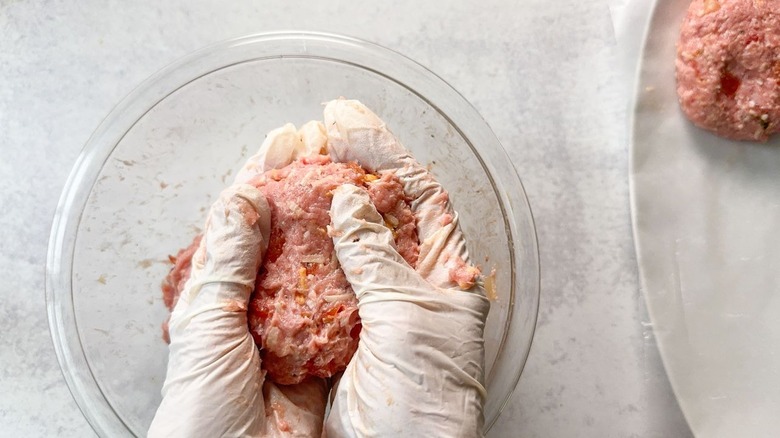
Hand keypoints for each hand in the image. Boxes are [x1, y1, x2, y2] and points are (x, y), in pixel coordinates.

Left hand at [149, 120, 330, 436]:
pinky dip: (360, 271)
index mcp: (219, 293)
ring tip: (357, 178)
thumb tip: (243, 198)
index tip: (288, 139)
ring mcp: (295, 328)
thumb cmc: (202, 410)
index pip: (241, 219)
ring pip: (320, 262)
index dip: (264, 176)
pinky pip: (346, 304)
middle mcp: (258, 306)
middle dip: (306, 188)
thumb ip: (226, 263)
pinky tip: (375, 241)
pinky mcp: (327, 353)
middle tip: (331, 146)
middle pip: (286, 233)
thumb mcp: (207, 325)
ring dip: (337, 222)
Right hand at [323, 100, 489, 436]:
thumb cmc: (427, 401)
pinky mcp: (332, 328)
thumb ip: (378, 259)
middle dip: (348, 165)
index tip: (348, 120)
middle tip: (315, 132)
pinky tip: (273, 223)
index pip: (418, 193)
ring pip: (342, 238)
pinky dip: (294, 248)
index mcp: (441, 272)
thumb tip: (352, 202)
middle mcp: (405, 281)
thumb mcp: (409, 319)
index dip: (384, 152)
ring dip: (317, 200)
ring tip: (291, 163)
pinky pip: (313, 278)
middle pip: (377, 207)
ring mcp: (367, 303)